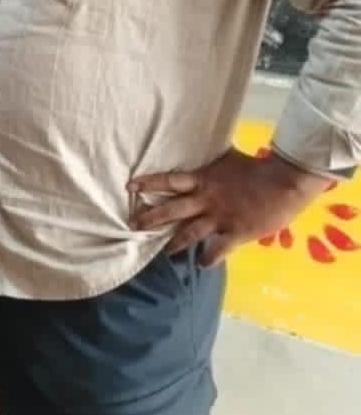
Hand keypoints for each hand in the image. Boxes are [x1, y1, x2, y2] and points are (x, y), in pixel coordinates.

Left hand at [131, 148, 332, 266]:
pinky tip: (202, 264)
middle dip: (152, 218)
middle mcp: (206, 200)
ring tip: (163, 251)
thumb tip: (202, 149)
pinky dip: (209, 258)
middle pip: (172, 210)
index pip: (168, 181)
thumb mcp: (227, 159)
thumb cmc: (257, 167)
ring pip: (190, 233)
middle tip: (134, 225)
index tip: (130, 187)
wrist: (284, 182)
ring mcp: (220, 218)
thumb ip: (211, 162)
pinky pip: (218, 249)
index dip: (148, 183)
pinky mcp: (236, 232)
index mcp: (202, 180)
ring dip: (175, 243)